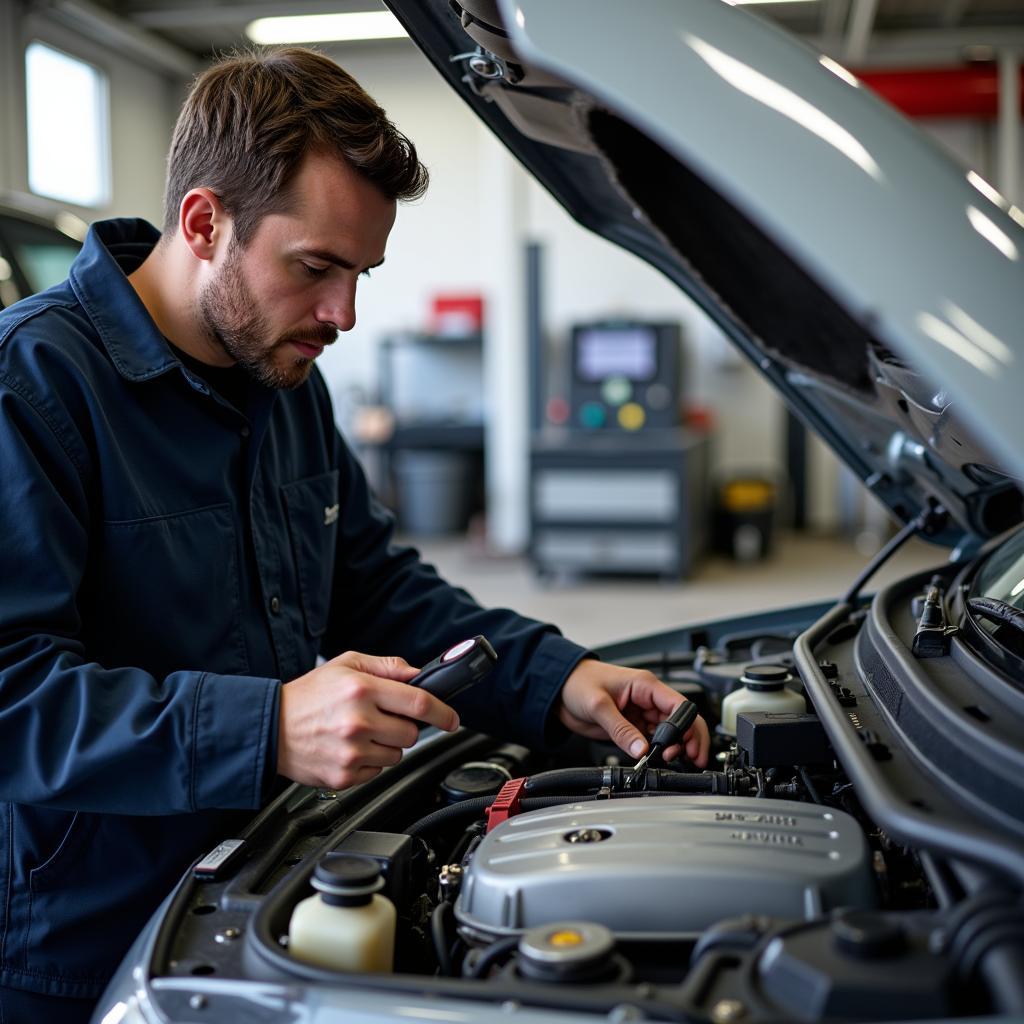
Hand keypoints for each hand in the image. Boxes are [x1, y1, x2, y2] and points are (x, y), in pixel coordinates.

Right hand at [277, 650, 459, 789]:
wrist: (269, 727)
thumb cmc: (307, 695)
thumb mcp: (346, 664)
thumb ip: (386, 666)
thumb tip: (417, 673)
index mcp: (362, 690)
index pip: (420, 703)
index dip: (444, 713)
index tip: (452, 719)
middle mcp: (358, 722)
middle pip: (412, 733)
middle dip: (404, 726)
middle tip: (382, 718)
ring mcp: (351, 752)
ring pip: (397, 754)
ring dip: (387, 744)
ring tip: (359, 732)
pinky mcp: (344, 776)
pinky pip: (377, 771)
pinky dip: (370, 762)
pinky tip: (349, 748)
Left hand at [557, 659, 709, 767]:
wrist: (558, 689)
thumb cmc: (577, 682)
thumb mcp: (598, 705)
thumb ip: (621, 729)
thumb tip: (641, 750)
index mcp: (645, 685)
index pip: (679, 705)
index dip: (688, 726)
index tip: (688, 745)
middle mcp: (647, 699)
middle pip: (680, 721)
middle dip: (687, 739)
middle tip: (688, 758)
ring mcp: (641, 713)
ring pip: (669, 733)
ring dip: (673, 747)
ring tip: (668, 760)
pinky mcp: (632, 726)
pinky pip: (652, 740)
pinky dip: (658, 751)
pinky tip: (656, 759)